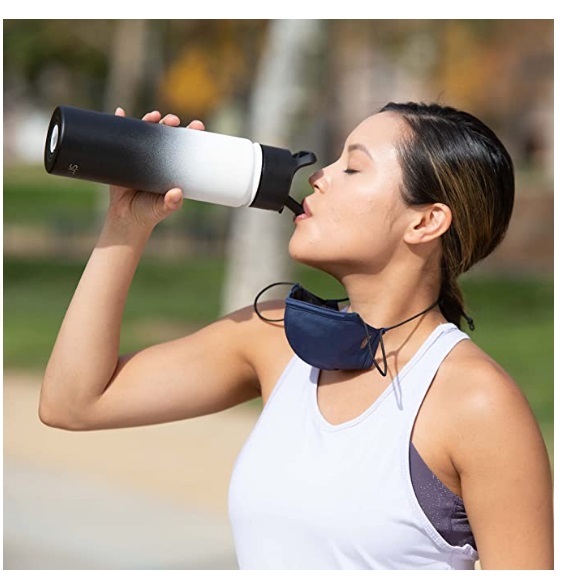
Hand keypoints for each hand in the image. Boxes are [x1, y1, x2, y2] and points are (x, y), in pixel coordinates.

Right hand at [107, 108, 205, 227]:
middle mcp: (157, 159)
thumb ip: (170, 203)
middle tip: (172, 121)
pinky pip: (121, 137)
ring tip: (153, 116)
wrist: (126, 218)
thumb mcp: (161, 209)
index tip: (197, 126)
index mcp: (171, 168)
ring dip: (149, 121)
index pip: (183, 148)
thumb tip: (177, 193)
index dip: (190, 135)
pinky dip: (120, 123)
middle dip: (171, 124)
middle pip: (165, 135)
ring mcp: (140, 156)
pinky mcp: (123, 157)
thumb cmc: (149, 213)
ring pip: (146, 133)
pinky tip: (120, 113)